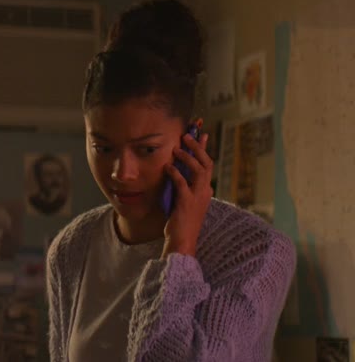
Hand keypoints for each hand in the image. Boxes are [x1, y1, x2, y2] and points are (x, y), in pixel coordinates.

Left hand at [161, 133, 213, 257]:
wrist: (182, 241)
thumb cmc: (181, 223)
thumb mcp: (185, 201)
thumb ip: (184, 187)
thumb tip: (177, 172)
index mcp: (205, 191)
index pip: (207, 165)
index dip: (204, 149)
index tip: (201, 134)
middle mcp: (205, 192)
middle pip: (207, 163)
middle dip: (198, 147)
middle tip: (187, 136)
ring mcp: (197, 197)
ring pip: (198, 170)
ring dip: (188, 157)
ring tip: (177, 148)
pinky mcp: (187, 202)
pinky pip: (182, 183)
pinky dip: (175, 173)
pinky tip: (167, 167)